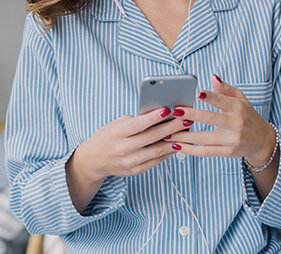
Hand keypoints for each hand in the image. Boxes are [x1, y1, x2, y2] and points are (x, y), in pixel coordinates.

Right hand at [70, 108, 185, 181]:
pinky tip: (178, 143)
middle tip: (186, 119)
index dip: (154, 117)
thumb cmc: (107, 137)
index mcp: (116, 133)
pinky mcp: (136, 170)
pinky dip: (168, 151)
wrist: (93, 160)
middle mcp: (123, 148)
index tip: (169, 109)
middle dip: (172, 127)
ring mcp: (130, 161)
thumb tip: (158, 115)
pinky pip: (157, 160)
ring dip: (175, 140)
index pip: (138, 124)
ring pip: (158, 150)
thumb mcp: (115, 124)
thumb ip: (134, 120)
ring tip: (187, 131)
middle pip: (152, 137)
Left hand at [166, 75, 275, 166]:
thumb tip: (212, 77)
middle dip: (192, 115)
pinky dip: (190, 150)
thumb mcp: (241, 99)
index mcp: (237, 108)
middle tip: (175, 112)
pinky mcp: (227, 152)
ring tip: (167, 133)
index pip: (223, 100)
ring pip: (204, 138)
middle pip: (211, 119)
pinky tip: (177, 146)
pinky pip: (206, 152)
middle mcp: (235, 124)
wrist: (262, 141)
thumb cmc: (247, 116)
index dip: (211, 97)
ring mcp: (231, 140)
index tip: (198, 92)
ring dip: (184, 136)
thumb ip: (225, 89)